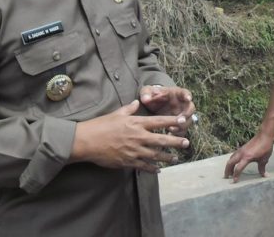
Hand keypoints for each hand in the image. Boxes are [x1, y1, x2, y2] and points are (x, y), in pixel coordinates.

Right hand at [70, 100, 189, 172]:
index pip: (159, 121)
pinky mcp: (128, 161)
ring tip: (176, 158)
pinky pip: (144, 166)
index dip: (172, 121)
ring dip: (167, 157)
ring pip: (155, 155)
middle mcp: (138, 137)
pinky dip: (153, 168)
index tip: (183, 121)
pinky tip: (159, 170)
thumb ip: (129, 109)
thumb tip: (137, 102)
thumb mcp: (116, 113)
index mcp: (136, 123)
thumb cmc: (100, 125)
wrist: (87, 141)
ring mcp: (134, 150)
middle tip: (187, 143)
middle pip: (162, 140)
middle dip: (176, 142)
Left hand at [140, 85, 194, 135]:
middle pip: (190, 108)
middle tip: (182, 119)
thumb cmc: (151, 95)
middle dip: (187, 114)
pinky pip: (182, 130)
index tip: (188, 98)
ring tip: (171, 129)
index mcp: (176, 93)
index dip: (188, 95)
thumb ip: (146, 94)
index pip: (185, 93)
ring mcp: (181, 114)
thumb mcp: (147, 92)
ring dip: (182, 125)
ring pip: (188, 121)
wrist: (151, 103)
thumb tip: (146, 99)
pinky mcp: (178, 124)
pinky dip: (178, 134)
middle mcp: (182, 104)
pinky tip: (170, 136)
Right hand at [224, 133, 273, 182]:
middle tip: (226, 177)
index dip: (236, 175)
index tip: (234, 181)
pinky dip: (232, 160)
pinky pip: (234, 155)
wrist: (264, 135)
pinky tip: (235, 163)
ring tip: (229, 171)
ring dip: (229, 165)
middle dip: (227, 170)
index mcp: (247, 157)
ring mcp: (241, 150)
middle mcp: (241, 153)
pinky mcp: (242, 148)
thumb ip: (262, 168)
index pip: (238, 168)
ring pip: (231, 158)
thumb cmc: (265, 147)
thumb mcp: (264, 159)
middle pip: (230, 162)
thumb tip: (264, 175)